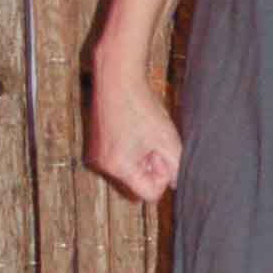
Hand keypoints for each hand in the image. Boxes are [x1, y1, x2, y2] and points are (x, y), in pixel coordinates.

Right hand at [87, 66, 181, 203]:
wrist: (116, 78)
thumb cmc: (142, 106)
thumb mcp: (168, 139)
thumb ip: (176, 167)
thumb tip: (176, 183)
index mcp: (119, 167)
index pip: (149, 194)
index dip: (162, 177)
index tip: (162, 154)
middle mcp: (103, 166)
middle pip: (137, 183)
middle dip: (150, 167)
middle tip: (154, 142)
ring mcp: (96, 155)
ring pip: (129, 171)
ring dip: (141, 157)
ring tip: (144, 133)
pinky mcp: (95, 145)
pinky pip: (120, 159)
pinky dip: (131, 150)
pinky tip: (134, 129)